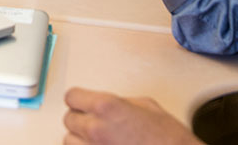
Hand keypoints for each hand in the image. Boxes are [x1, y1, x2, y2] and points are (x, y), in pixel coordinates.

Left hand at [64, 89, 201, 144]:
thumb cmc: (169, 140)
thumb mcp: (146, 106)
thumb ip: (119, 102)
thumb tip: (107, 105)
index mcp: (106, 107)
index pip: (72, 97)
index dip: (79, 99)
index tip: (82, 102)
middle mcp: (96, 129)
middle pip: (68, 119)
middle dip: (81, 120)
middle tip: (96, 123)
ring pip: (69, 141)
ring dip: (81, 140)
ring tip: (100, 140)